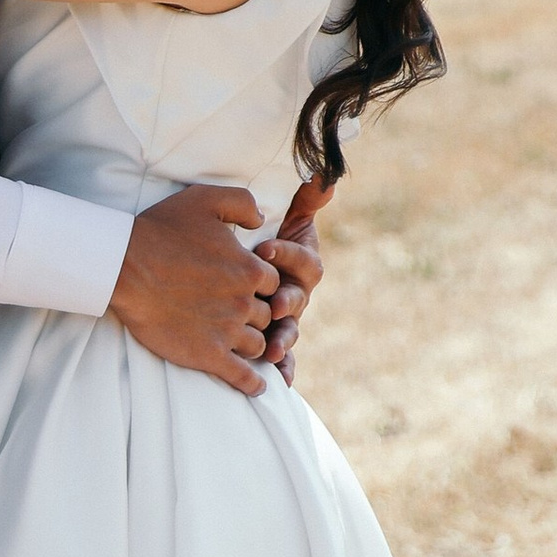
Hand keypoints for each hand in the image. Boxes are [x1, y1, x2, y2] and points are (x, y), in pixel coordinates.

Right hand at [107, 186, 280, 400]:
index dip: (259, 284)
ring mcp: (227, 331)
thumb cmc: (161, 230)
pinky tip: (257, 387)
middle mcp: (244, 302)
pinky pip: (242, 376)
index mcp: (249, 269)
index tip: (242, 285)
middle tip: (236, 313)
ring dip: (253, 343)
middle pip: (266, 315)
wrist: (124, 267)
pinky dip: (253, 384)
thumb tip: (263, 218)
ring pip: (258, 344)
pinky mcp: (208, 355)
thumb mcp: (205, 199)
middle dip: (255, 313)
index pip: (272, 283)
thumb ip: (242, 203)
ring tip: (242, 345)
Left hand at [256, 176, 328, 386]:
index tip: (265, 248)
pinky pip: (283, 355)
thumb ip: (305, 199)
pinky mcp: (270, 336)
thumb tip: (324, 176)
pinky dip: (285, 368)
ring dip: (283, 341)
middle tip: (273, 305)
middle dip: (287, 302)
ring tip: (272, 349)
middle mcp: (297, 293)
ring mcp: (285, 318)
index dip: (288, 254)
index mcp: (302, 264)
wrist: (233, 264)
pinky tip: (281, 380)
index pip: (304, 260)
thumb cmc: (260, 235)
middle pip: (299, 300)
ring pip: (290, 330)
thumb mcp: (282, 214)